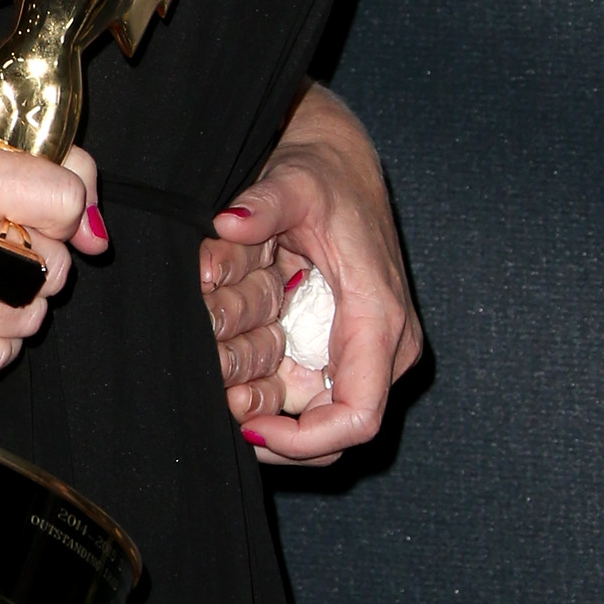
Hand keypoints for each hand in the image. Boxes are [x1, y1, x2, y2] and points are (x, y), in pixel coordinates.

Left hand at [200, 85, 420, 468]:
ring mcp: (365, 349)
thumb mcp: (293, 181)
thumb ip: (263, 204)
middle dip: (277, 433)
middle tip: (220, 412)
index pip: (357, 416)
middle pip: (335, 430)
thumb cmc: (325, 175)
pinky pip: (309, 389)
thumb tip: (227, 222)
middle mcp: (383, 346)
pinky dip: (270, 390)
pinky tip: (233, 375)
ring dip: (268, 411)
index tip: (250, 427)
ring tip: (220, 391)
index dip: (305, 440)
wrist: (342, 164)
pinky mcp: (344, 344)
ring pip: (318, 415)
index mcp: (378, 319)